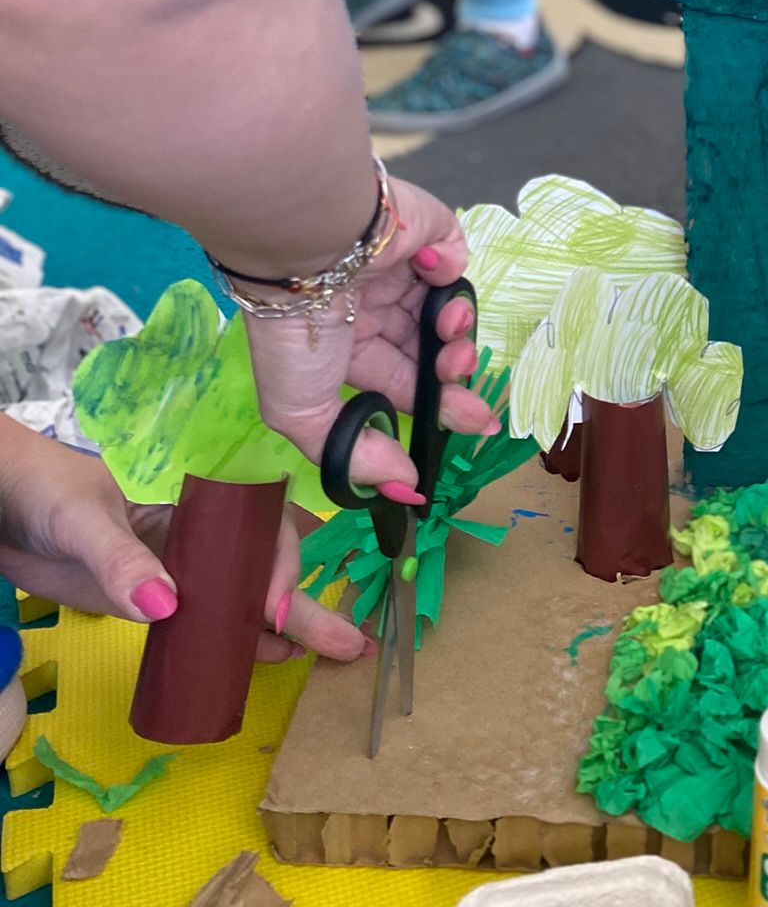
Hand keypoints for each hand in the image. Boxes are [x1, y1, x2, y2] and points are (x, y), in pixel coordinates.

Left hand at [0, 421, 367, 661]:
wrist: (0, 509)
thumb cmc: (44, 493)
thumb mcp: (82, 521)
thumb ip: (121, 561)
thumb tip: (168, 608)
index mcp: (193, 491)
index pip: (258, 521)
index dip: (279, 561)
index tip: (276, 607)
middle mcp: (198, 529)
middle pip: (263, 562)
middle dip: (306, 599)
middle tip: (350, 639)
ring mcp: (179, 566)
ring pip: (242, 595)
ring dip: (284, 624)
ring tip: (330, 653)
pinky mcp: (153, 599)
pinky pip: (207, 620)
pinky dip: (238, 640)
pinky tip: (268, 658)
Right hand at [244, 176, 495, 494]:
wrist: (304, 249)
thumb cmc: (296, 334)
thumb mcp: (303, 413)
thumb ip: (353, 453)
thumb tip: (403, 486)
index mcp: (346, 346)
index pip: (403, 382)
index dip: (438, 407)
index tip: (475, 425)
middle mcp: (375, 306)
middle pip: (432, 349)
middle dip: (454, 376)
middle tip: (465, 388)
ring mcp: (402, 267)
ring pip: (449, 309)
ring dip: (457, 333)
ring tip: (450, 341)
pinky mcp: (426, 230)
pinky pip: (455, 257)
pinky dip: (455, 274)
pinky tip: (435, 279)